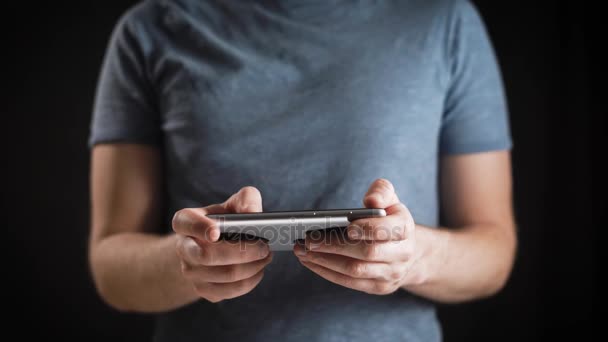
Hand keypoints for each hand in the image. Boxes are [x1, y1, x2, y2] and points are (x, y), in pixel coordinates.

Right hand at [172, 186, 271, 302]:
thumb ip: (247, 200)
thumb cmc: (228, 219)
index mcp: (185, 222)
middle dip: (242, 252)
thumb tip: (253, 213)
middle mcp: (183, 248)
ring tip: (267, 256)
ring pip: (224, 275)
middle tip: (265, 246)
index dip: (200, 228)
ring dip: (252, 266)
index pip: (186, 224)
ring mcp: (191, 272)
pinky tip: (258, 269)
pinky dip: (250, 280)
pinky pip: (229, 291)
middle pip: (207, 256)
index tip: (216, 232)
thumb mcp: (236, 203)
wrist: (218, 244)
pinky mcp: (203, 289)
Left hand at [294, 179, 423, 294]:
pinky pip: (349, 282)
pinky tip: (310, 261)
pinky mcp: (377, 287)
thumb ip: (381, 192)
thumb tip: (372, 200)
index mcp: (405, 229)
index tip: (347, 226)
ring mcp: (390, 274)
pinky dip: (326, 272)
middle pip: (366, 253)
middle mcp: (401, 254)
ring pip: (354, 270)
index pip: (387, 230)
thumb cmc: (390, 219)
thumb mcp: (390, 200)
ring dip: (324, 261)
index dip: (367, 229)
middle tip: (308, 239)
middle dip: (334, 246)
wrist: (408, 252)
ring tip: (302, 250)